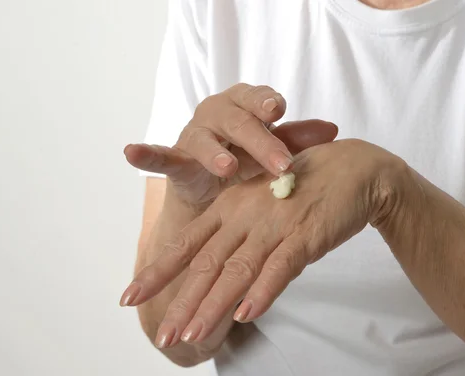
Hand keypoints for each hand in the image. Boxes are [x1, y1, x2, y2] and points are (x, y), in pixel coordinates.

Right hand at [124, 83, 337, 203]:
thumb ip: (297, 138)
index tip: (278, 109)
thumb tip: (333, 129)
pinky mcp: (177, 159)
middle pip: (238, 121)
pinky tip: (131, 151)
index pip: (258, 99)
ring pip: (204, 139)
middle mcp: (218, 115)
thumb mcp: (273, 149)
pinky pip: (161, 155)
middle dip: (260, 141)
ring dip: (215, 152)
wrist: (219, 188)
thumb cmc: (249, 158)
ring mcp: (195, 136)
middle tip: (281, 163)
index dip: (266, 103)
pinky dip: (146, 154)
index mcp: (245, 106)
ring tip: (227, 166)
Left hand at [125, 139, 405, 346]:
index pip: (187, 244)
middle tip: (162, 335)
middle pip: (206, 263)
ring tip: (192, 335)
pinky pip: (280, 266)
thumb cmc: (304, 188)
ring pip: (237, 270)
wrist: (353, 168)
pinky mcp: (304, 233)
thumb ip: (240, 238)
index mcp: (229, 206)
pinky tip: (247, 315)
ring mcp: (274, 224)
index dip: (158, 271)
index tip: (129, 296)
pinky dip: (263, 291)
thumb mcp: (261, 206)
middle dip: (182, 302)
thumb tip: (224, 279)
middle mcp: (244, 214)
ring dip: (214, 305)